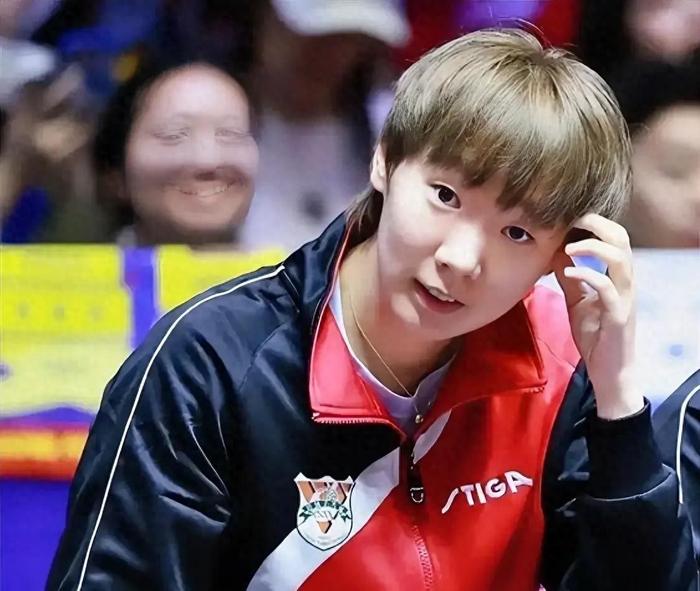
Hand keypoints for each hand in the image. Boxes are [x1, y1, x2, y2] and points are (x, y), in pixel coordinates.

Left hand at [552, 213, 642, 419]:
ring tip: (570, 245)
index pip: (612, 237)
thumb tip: (555, 252)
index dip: (593, 223)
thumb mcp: (576, 300)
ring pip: (622, 260)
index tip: (566, 217)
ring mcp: (623, 299)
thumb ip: (570, 277)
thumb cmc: (595, 336)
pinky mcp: (618, 317)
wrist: (608, 372)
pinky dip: (589, 275)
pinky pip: (608, 289)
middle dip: (598, 223)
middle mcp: (624, 283)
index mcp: (615, 276)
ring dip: (594, 247)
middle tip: (572, 218)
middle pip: (622, 239)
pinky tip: (568, 271)